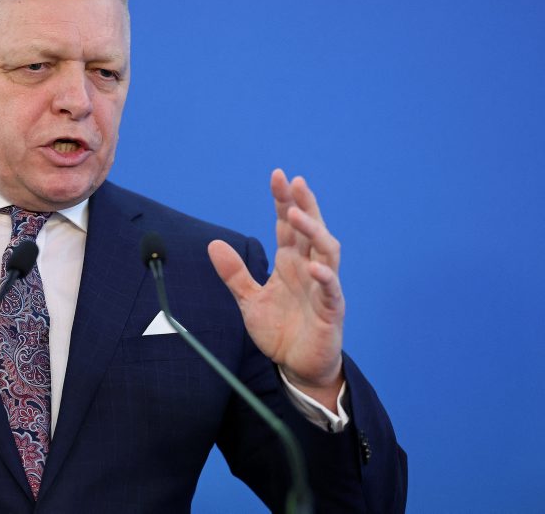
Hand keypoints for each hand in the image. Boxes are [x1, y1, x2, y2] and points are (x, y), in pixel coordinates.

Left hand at [208, 169, 344, 408]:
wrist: (297, 367)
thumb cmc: (280, 330)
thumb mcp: (249, 300)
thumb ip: (234, 273)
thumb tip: (213, 244)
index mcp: (291, 263)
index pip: (288, 226)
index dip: (284, 201)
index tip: (277, 176)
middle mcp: (309, 269)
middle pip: (310, 230)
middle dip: (304, 204)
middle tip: (294, 181)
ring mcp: (323, 289)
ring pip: (326, 253)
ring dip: (314, 232)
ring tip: (298, 214)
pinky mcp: (331, 311)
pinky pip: (331, 290)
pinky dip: (325, 279)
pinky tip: (315, 269)